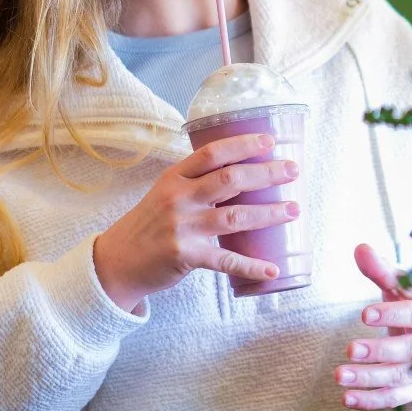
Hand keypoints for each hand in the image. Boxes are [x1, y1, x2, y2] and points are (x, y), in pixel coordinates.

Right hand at [93, 133, 298, 310]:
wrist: (117, 261)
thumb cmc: (149, 224)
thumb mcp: (165, 193)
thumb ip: (196, 182)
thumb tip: (242, 172)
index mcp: (175, 177)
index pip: (212, 153)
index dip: (243, 144)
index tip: (270, 141)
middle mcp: (178, 198)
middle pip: (230, 179)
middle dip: (266, 173)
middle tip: (293, 170)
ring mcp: (182, 227)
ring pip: (235, 217)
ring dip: (269, 214)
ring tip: (294, 210)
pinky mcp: (186, 256)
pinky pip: (226, 261)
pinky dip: (251, 266)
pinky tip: (272, 269)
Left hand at [334, 244, 411, 410]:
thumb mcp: (402, 288)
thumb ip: (381, 271)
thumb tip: (360, 249)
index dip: (393, 315)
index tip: (365, 315)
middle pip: (409, 352)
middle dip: (380, 351)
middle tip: (350, 349)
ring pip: (400, 378)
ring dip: (369, 378)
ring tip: (339, 375)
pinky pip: (395, 399)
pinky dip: (371, 401)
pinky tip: (347, 398)